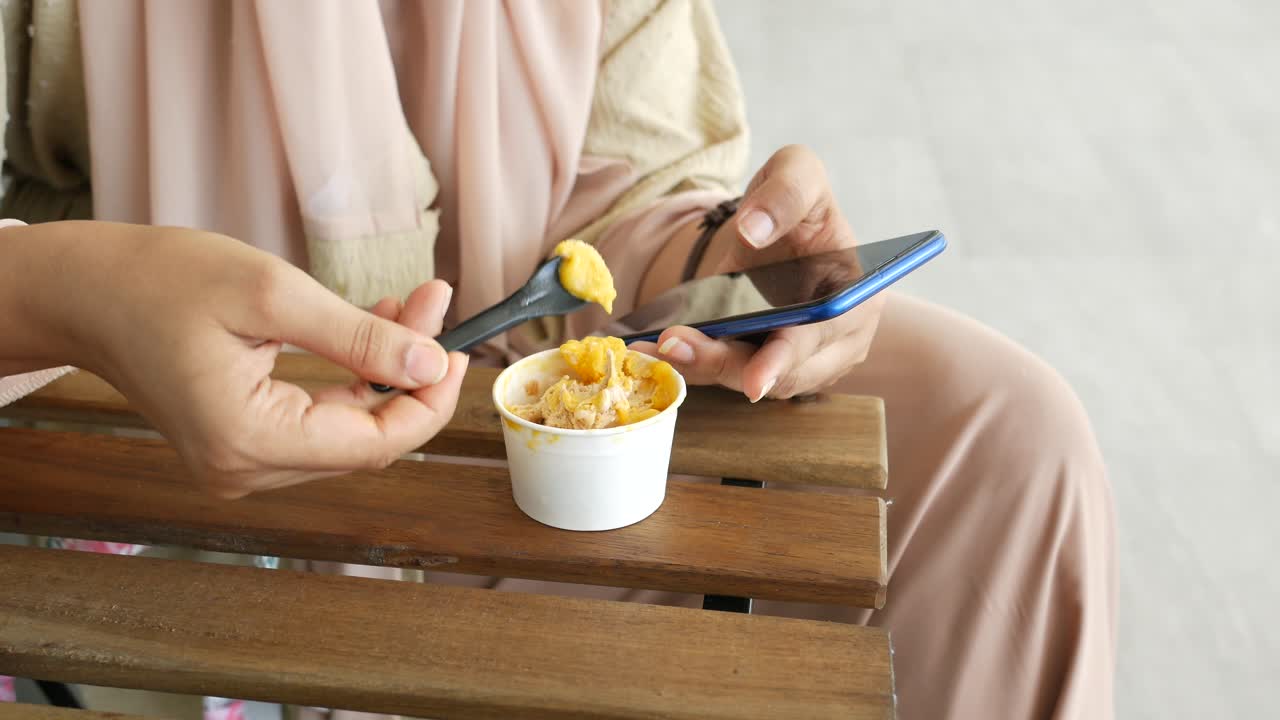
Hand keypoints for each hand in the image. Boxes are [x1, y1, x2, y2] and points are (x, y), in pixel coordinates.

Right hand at [14, 221, 466, 497]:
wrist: (87, 291)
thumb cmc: (161, 281)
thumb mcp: (271, 295)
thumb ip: (359, 338)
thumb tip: (432, 366)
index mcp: (248, 441)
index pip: (375, 444)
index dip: (429, 401)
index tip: (458, 349)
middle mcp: (244, 469)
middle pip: (365, 437)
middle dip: (412, 372)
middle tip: (434, 303)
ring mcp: (241, 463)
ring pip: (347, 428)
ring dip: (386, 370)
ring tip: (410, 304)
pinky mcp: (241, 443)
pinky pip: (319, 420)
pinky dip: (353, 378)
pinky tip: (375, 327)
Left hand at [632, 145, 883, 400]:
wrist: (775, 226)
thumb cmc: (796, 201)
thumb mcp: (798, 172)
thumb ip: (786, 190)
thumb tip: (755, 228)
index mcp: (854, 297)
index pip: (823, 339)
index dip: (788, 361)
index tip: (755, 381)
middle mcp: (836, 341)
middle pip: (780, 372)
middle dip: (725, 363)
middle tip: (672, 346)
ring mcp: (801, 361)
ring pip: (747, 377)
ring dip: (699, 366)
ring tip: (654, 347)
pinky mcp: (763, 366)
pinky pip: (725, 372)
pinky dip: (690, 363)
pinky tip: (649, 348)